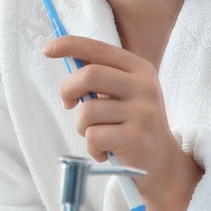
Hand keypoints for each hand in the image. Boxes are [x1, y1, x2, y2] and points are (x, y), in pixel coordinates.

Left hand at [45, 35, 201, 210]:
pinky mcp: (136, 138)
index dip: (69, 46)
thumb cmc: (133, 124)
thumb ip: (100, 76)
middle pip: (89, 75)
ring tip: (97, 135)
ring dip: (81, 127)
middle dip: (67, 90)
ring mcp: (142, 112)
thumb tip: (62, 54)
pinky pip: (93, 137)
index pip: (97, 49)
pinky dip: (91, 147)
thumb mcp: (123, 93)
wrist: (163, 164)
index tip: (47, 49)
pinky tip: (105, 151)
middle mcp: (144, 86)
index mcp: (139, 68)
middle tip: (68, 104)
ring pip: (86, 111)